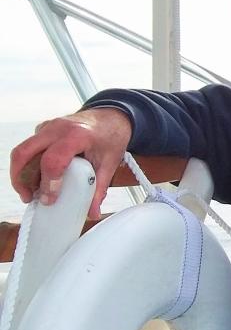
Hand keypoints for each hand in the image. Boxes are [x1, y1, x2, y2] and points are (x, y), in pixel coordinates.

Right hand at [10, 108, 132, 218]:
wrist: (112, 116)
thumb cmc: (111, 136)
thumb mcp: (110, 163)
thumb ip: (99, 188)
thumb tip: (93, 212)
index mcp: (77, 135)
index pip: (52, 160)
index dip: (48, 183)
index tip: (49, 199)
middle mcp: (57, 128)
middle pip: (24, 153)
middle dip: (21, 179)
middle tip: (29, 198)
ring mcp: (47, 127)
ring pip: (22, 150)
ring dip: (21, 173)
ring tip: (32, 192)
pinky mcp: (43, 130)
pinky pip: (29, 148)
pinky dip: (28, 165)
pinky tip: (39, 178)